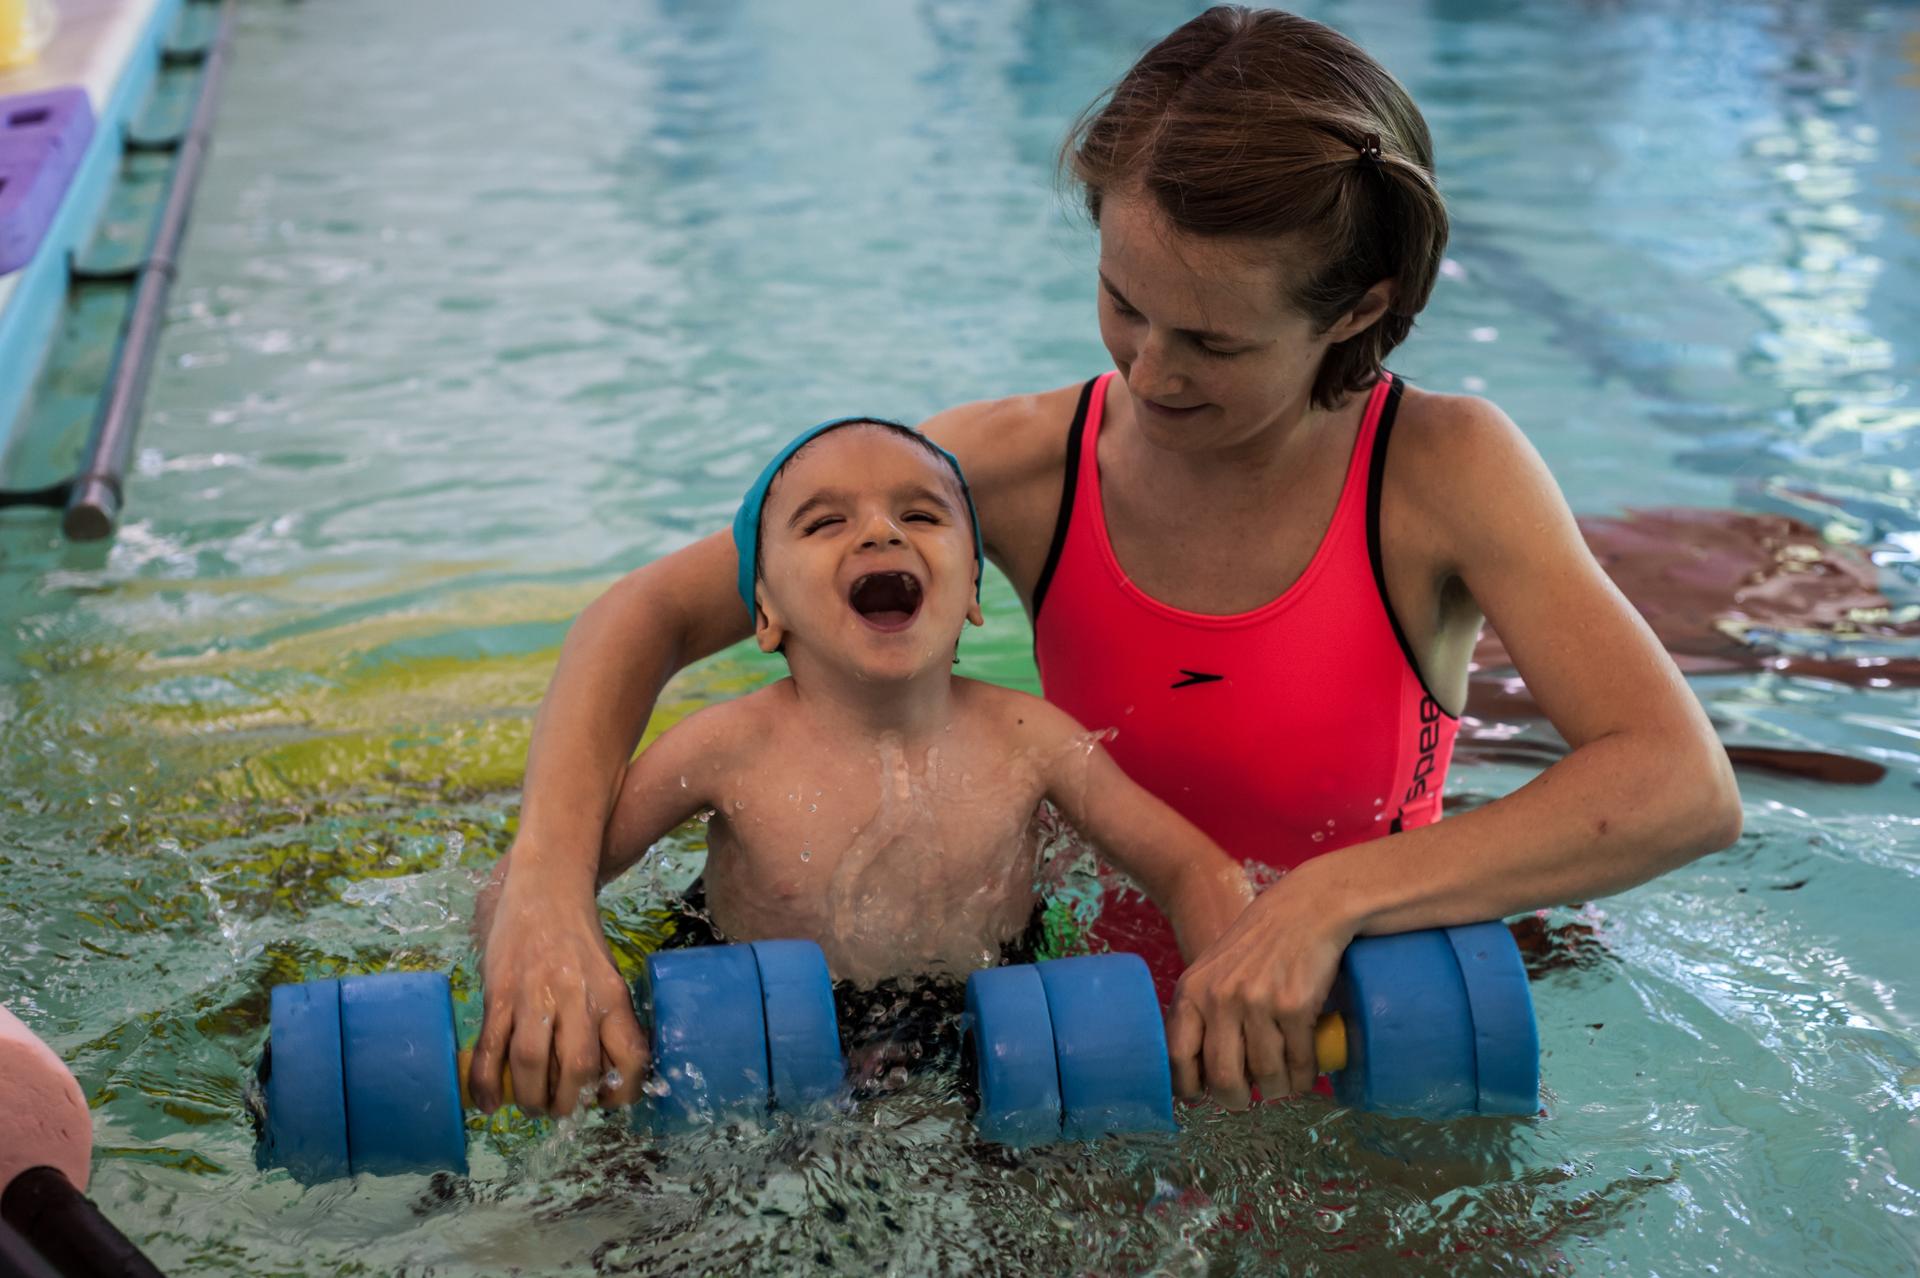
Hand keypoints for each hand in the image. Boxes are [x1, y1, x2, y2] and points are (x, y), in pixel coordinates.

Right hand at [467, 854, 649, 1115]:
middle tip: (559, 1110)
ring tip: (530, 1107)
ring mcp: (534, 993)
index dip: (622, 1092)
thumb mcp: (607, 975)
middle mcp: (576, 996)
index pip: (629, 1055)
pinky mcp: (499, 992)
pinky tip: (487, 1104)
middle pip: (577, 1067)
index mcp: (612, 994)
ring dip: (529, 1097)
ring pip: (530, 1062)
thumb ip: (607, 1019)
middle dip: (568, 1103)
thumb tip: (602, 1073)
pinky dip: (486, 1081)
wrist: (546, 887)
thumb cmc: (578, 939)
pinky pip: (490, 1046)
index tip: (606, 1102)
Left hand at [1165, 866, 1354, 1109]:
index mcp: (1192, 992)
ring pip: (1266, 1076)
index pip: (1177, 1056)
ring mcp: (1257, 1003)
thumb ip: (1204, 1010)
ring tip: (1282, 1083)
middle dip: (1236, 1099)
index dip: (1189, 1087)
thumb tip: (1202, 1073)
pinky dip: (1305, 1076)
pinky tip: (1305, 1072)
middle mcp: (1220, 999)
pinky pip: (1299, 1062)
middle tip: (1248, 1098)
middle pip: (1223, 1077)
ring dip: (1278, 1089)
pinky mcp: (1294, 1006)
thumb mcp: (1215, 971)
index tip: (1202, 1096)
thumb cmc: (1260, 944)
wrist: (1307, 909)